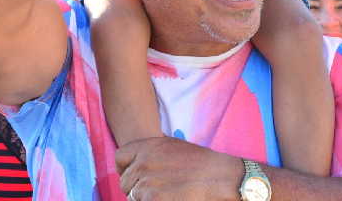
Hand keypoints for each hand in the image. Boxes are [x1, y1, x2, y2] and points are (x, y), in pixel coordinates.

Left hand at [116, 137, 243, 200]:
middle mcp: (143, 163)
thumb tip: (137, 166)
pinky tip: (169, 199)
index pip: (120, 158)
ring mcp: (146, 183)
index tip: (136, 177)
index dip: (126, 169)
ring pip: (133, 197)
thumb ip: (151, 154)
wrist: (221, 178)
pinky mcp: (152, 199)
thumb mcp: (173, 147)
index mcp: (147, 146)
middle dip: (137, 188)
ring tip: (167, 195)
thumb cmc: (202, 165)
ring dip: (145, 199)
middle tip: (157, 191)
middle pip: (125, 182)